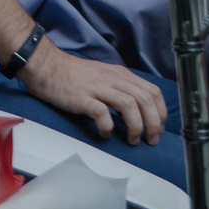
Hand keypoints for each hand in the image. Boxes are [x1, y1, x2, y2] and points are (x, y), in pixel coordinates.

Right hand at [19, 41, 168, 145]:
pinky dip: (107, 127)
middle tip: (151, 140)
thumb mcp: (105, 76)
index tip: (159, 128)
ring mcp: (98, 87)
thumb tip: (139, 110)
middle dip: (153, 122)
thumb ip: (121, 88)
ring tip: (132, 141)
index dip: (160, 111)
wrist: (47, 67)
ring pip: (128, 105)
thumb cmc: (75, 76)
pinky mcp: (82, 98)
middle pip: (144, 99)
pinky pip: (101, 113)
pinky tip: (105, 135)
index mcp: (121, 74)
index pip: (152, 91)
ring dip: (135, 126)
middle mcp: (114, 79)